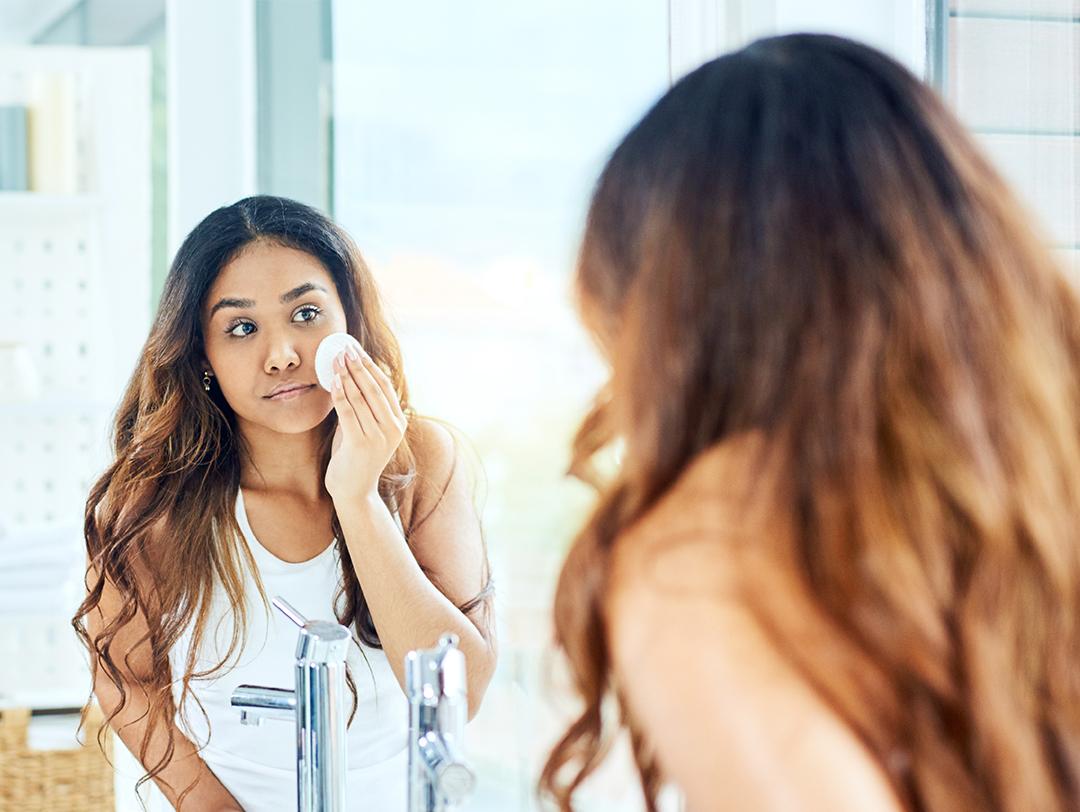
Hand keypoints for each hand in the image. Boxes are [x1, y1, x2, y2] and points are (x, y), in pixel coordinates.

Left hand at [324, 345, 407, 504]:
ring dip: (347, 374)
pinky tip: (333, 380)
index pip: (385, 386)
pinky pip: (349, 411)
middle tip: (345, 347)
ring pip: (361, 396)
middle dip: (358, 364)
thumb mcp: (364, 430)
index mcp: (398, 423)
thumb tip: (349, 379)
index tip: (356, 349)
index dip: (370, 365)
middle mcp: (393, 428)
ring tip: (336, 358)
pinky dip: (340, 393)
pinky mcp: (362, 444)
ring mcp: (379, 436)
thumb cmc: (355, 460)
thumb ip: (362, 409)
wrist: (354, 492)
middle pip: (375, 387)